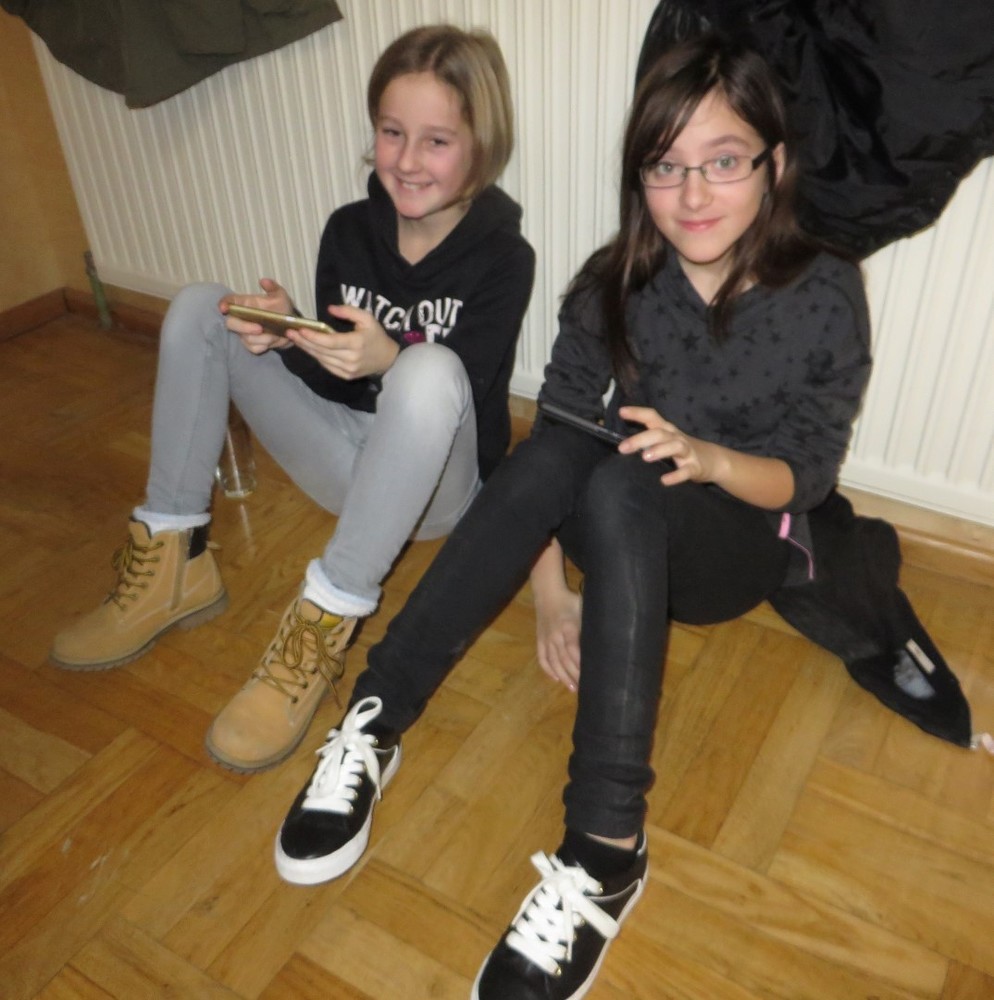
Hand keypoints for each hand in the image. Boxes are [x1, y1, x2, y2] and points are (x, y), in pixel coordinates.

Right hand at [220, 278, 292, 353]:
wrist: (290, 327)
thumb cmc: (281, 309)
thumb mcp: (280, 296)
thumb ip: (273, 288)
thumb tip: (264, 281)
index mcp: (245, 304)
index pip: (228, 302)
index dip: (223, 304)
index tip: (223, 308)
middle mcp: (241, 318)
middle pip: (231, 324)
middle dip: (243, 327)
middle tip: (259, 328)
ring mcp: (244, 332)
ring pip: (245, 338)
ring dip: (261, 338)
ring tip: (274, 335)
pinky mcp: (251, 344)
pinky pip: (253, 347)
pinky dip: (264, 345)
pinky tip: (272, 340)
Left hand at [284, 302, 399, 380]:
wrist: (387, 359)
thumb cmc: (376, 336)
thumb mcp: (367, 318)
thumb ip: (348, 311)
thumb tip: (329, 309)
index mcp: (356, 344)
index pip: (330, 341)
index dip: (314, 336)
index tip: (300, 329)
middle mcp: (351, 359)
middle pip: (322, 351)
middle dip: (304, 341)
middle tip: (290, 332)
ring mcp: (347, 370)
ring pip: (321, 359)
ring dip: (307, 349)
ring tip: (295, 339)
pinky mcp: (345, 376)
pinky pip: (326, 365)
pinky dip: (316, 356)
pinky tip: (308, 348)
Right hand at [535, 586, 581, 690]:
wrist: (548, 594)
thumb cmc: (570, 601)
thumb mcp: (583, 610)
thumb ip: (587, 627)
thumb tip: (601, 642)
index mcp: (568, 627)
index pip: (574, 650)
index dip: (580, 665)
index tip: (590, 677)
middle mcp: (555, 636)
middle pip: (565, 660)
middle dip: (574, 675)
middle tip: (585, 688)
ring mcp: (546, 639)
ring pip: (554, 662)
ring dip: (563, 676)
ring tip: (572, 688)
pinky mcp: (540, 640)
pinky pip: (542, 658)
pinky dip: (548, 670)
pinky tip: (555, 679)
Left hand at [617, 404, 716, 486]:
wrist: (715, 460)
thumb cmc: (683, 449)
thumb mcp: (667, 440)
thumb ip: (648, 440)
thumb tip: (622, 443)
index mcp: (668, 430)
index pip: (652, 417)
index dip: (638, 413)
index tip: (621, 411)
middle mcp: (676, 438)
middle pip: (659, 433)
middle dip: (640, 439)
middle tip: (622, 448)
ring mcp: (687, 452)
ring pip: (674, 447)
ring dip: (660, 450)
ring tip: (645, 457)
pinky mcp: (695, 467)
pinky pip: (686, 471)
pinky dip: (676, 476)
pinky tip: (664, 480)